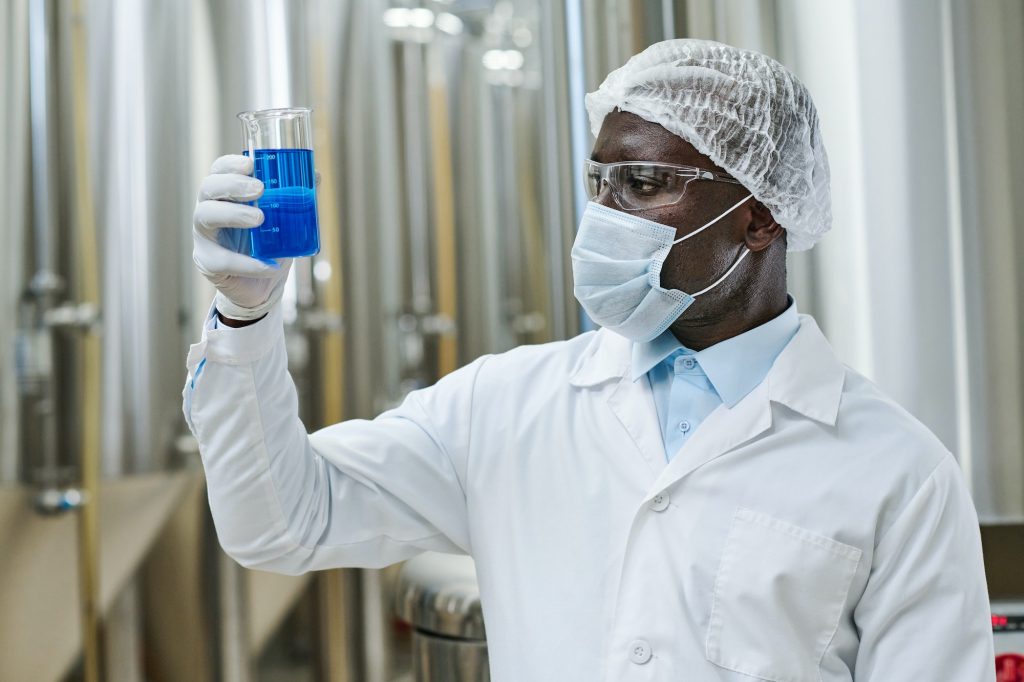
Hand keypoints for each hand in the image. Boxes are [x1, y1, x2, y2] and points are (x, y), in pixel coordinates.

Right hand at [192, 155, 291, 320]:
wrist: (262, 287)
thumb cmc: (269, 247)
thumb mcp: (285, 221)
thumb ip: (296, 199)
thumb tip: (317, 175)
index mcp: (225, 196)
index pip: (218, 171)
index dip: (230, 164)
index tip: (251, 164)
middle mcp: (209, 211)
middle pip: (208, 188)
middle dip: (233, 185)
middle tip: (260, 189)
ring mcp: (204, 237)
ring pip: (205, 217)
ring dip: (233, 214)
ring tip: (260, 219)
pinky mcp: (208, 262)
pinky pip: (224, 260)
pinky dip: (249, 263)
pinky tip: (269, 265)